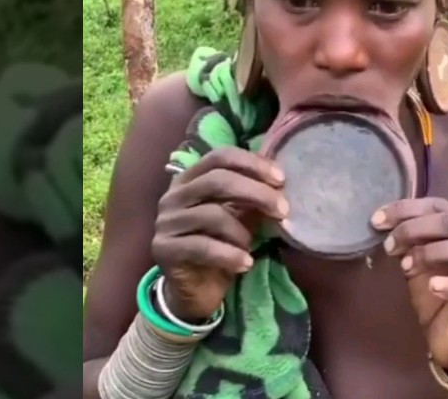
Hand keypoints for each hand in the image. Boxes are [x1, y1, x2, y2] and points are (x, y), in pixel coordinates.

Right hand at [152, 147, 288, 321]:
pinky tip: (246, 264)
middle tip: (283, 210)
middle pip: (218, 181)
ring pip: (212, 215)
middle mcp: (173, 195)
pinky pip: (203, 247)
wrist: (194, 290)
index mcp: (190, 179)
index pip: (220, 157)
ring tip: (252, 246)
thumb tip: (280, 184)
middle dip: (256, 193)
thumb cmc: (219, 246)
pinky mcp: (164, 249)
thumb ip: (252, 198)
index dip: (252, 164)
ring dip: (241, 232)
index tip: (281, 179)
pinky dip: (230, 255)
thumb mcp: (239, 218)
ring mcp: (166, 222)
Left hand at [374, 198, 447, 380]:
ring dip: (433, 252)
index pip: (438, 206)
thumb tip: (384, 227)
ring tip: (406, 267)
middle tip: (388, 246)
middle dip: (414, 228)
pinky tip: (435, 286)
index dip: (406, 208)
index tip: (377, 220)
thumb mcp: (417, 267)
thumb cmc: (438, 299)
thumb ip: (408, 245)